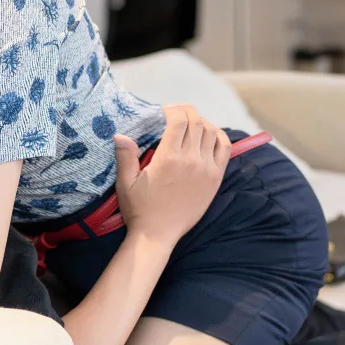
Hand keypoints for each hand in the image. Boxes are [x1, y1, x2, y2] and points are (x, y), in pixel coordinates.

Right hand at [113, 104, 229, 247]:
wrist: (158, 234)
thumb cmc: (139, 208)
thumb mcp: (126, 183)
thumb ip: (125, 156)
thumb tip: (120, 134)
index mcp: (168, 158)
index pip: (178, 120)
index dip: (172, 110)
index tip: (163, 111)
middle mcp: (191, 160)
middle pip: (197, 121)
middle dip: (187, 111)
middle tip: (176, 113)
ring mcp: (206, 169)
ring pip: (212, 132)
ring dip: (201, 122)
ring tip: (190, 124)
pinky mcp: (216, 178)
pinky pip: (224, 149)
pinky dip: (219, 136)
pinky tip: (209, 135)